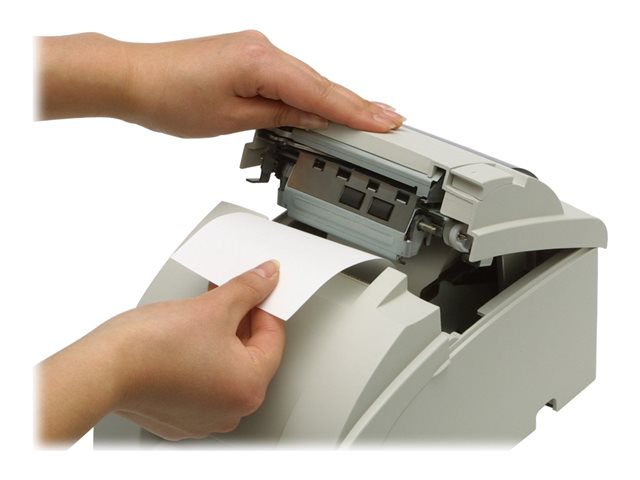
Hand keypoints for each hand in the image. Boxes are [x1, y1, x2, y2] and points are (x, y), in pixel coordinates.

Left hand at [37, 31, 404, 136]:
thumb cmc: (169, 97)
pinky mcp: (248, 56)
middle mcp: (264, 48)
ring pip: (307, 80)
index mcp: (262, 62)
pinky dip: (311, 92)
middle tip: (391, 119)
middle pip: (321, 83)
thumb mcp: (232, 118)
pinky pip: (290, 77)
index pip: (321, 94)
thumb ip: (281, 116)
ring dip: (337, 99)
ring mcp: (256, 49)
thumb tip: (315, 120)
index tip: (385, 122)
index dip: (356, 112)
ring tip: (368, 115)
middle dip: (357, 104)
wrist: (133, 77)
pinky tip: (325, 104)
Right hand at [38, 260, 283, 443]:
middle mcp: (231, 411)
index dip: (264, 306)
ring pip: (224, 367)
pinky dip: (198, 359)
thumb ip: (248, 288)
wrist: (102, 369)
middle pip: (249, 354)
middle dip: (240, 320)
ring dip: (219, 338)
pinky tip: (185, 339)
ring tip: (202, 313)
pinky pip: (201, 381)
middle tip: (227, 295)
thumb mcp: (213, 306)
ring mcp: (204, 417)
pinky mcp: (179, 416)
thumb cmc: (152, 348)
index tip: (255, 289)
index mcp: (249, 388)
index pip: (273, 337)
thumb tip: (267, 276)